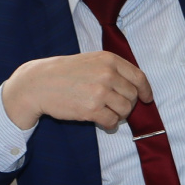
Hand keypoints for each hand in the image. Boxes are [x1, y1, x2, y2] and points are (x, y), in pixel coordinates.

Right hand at [0, 51, 152, 130]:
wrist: (38, 84)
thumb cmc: (64, 72)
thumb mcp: (91, 60)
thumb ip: (112, 69)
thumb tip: (135, 87)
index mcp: (109, 60)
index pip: (139, 77)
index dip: (145, 90)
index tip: (146, 98)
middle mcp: (107, 74)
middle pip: (132, 96)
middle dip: (127, 104)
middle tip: (115, 107)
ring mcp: (100, 92)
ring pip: (125, 110)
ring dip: (119, 115)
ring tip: (106, 113)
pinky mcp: (91, 109)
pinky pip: (112, 122)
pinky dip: (110, 124)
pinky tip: (102, 122)